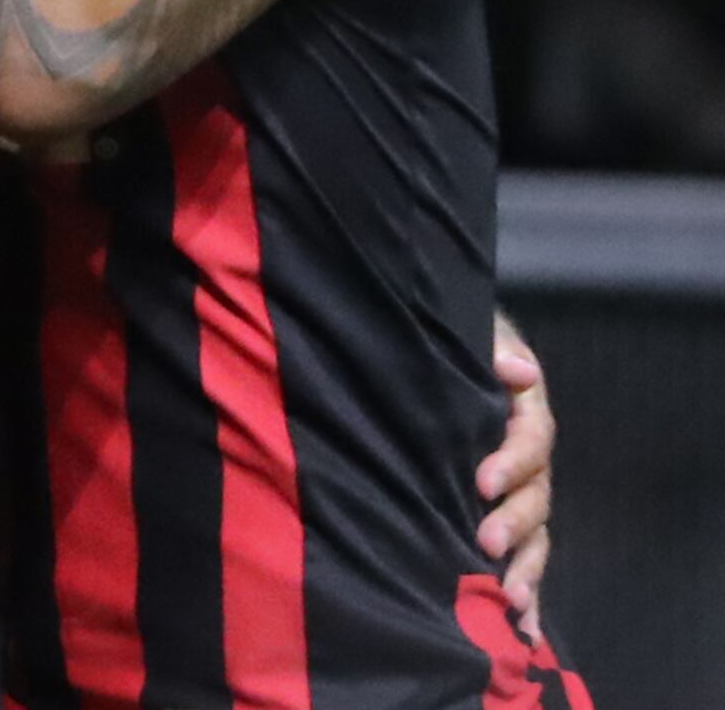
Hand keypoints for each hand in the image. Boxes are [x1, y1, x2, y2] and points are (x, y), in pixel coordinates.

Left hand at [479, 311, 555, 636]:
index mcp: (522, 413)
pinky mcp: (496, 521)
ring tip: (510, 598)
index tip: (483, 481)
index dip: (514, 460)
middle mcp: (525, 460)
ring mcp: (514, 495)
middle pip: (536, 496)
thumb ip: (493, 349)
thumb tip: (520, 371)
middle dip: (515, 522)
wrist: (426, 357)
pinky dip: (521, 591)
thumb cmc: (452, 346)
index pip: (531, 439)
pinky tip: (518, 627)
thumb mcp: (472, 335)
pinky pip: (518, 559)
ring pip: (534, 535)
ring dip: (525, 568)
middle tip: (487, 542)